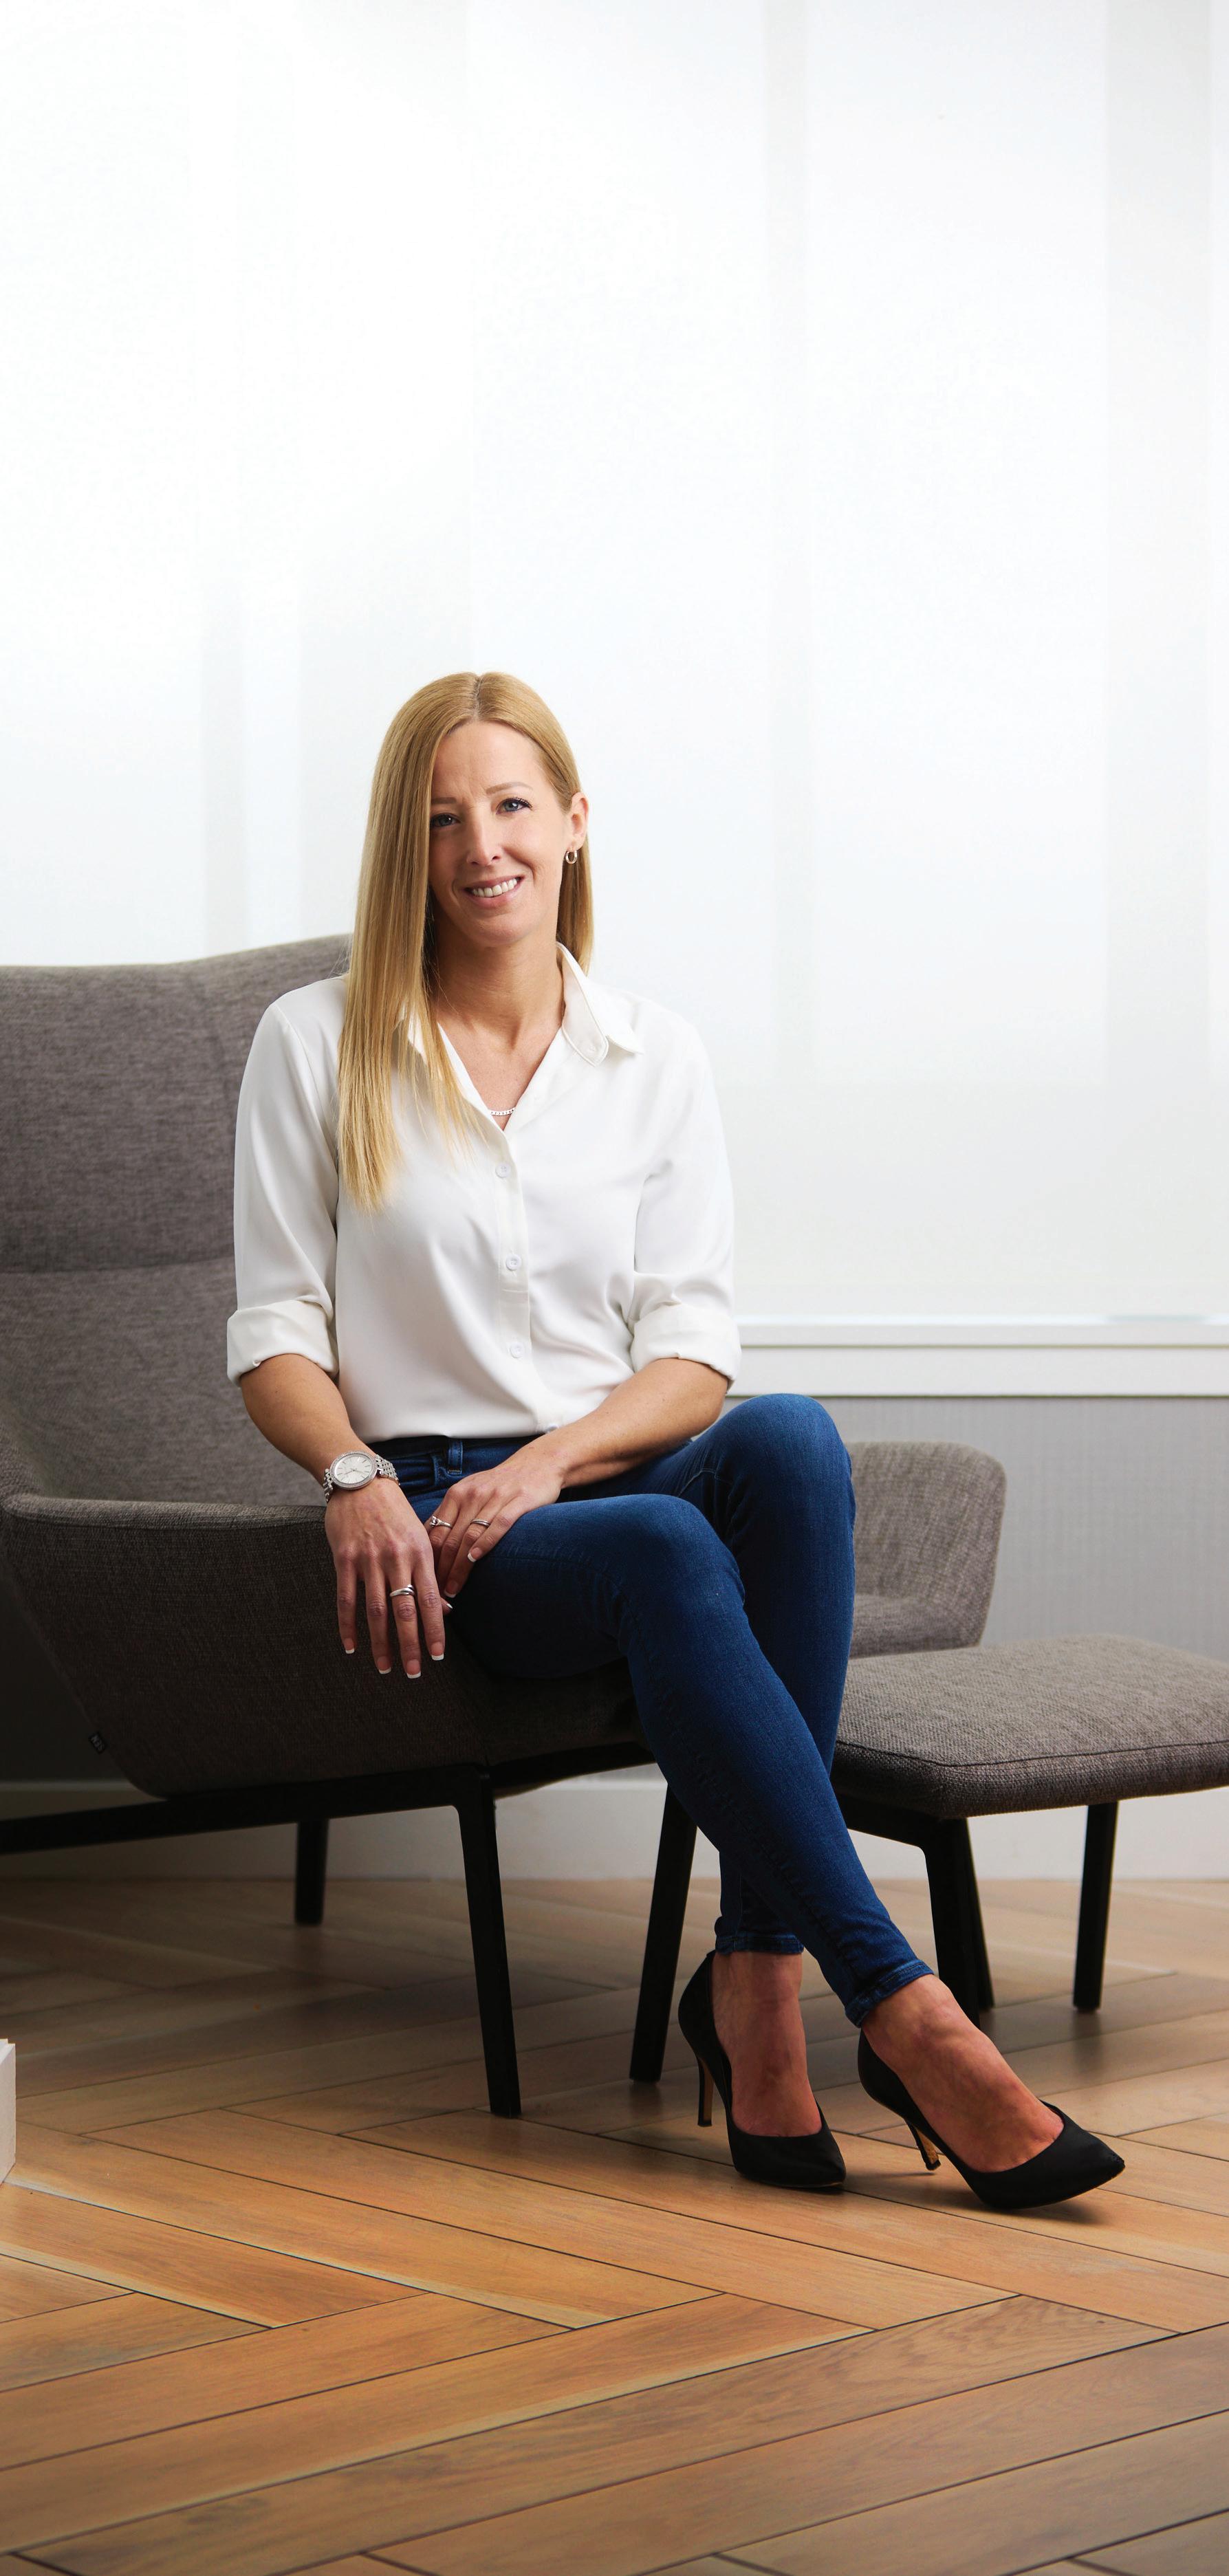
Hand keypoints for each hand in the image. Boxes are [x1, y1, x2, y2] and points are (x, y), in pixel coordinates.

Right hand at [326, 1478, 451, 1677]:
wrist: (361, 1481)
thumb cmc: (395, 1511)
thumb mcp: (419, 1535)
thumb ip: (429, 1571)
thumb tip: (445, 1609)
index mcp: (420, 1552)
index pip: (431, 1600)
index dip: (435, 1631)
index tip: (438, 1655)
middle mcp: (396, 1558)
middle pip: (404, 1611)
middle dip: (410, 1645)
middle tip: (414, 1672)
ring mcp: (368, 1559)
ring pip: (375, 1611)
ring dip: (380, 1643)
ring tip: (385, 1667)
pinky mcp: (344, 1559)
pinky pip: (346, 1600)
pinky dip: (348, 1626)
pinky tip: (352, 1646)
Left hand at [425, 1445, 564, 1599]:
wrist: (538, 1463)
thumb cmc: (501, 1483)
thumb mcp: (471, 1491)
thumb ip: (452, 1513)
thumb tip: (428, 1542)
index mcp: (457, 1494)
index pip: (435, 1532)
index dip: (428, 1560)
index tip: (425, 1581)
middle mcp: (473, 1494)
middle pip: (450, 1538)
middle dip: (441, 1569)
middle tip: (436, 1594)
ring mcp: (496, 1497)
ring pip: (470, 1536)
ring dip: (459, 1566)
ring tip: (453, 1588)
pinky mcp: (519, 1501)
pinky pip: (499, 1525)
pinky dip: (485, 1543)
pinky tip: (475, 1559)